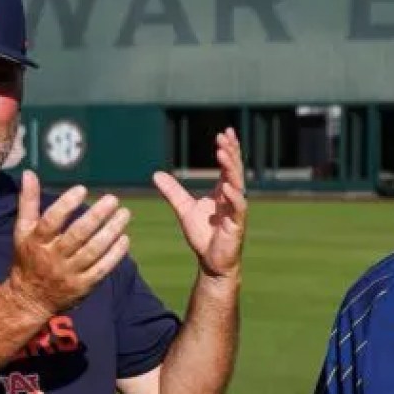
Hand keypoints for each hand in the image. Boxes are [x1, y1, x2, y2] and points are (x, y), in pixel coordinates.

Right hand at [8, 170, 129, 315]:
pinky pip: (101, 269)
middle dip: (96, 217)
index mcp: (37, 242)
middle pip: (77, 236)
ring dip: (111, 232)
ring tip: (124, 214)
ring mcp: (69, 274)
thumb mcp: (22, 231)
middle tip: (113, 199)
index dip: (66, 204)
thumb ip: (28, 202)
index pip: (51, 221)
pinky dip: (114, 254)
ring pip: (93, 251)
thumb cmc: (28, 258)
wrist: (30, 298)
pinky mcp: (82, 286)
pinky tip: (125, 238)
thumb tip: (29, 173)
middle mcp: (52, 258)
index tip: (82, 189)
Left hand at [153, 128, 246, 279]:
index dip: (228, 149)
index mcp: (223, 192)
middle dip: (230, 153)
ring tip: (222, 153)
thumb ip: (173, 191)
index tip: (224, 132)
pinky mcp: (236, 225)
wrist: (210, 261)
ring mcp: (236, 210)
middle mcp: (232, 198)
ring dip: (230, 168)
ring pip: (237, 184)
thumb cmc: (203, 235)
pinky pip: (237, 208)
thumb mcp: (184, 209)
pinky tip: (226, 186)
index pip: (228, 166)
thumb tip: (155, 174)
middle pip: (234, 170)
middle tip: (223, 137)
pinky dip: (232, 197)